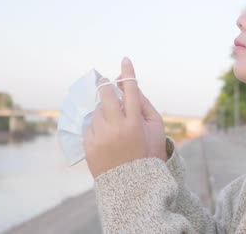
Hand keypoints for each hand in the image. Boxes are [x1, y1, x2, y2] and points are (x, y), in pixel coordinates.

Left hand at [83, 57, 165, 178]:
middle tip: (107, 84)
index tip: (125, 60)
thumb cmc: (149, 153)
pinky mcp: (88, 145)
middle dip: (106, 86)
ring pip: (97, 110)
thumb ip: (145, 105)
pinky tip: (106, 137)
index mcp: (134, 122)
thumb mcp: (156, 129)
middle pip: (105, 94)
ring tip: (114, 125)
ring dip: (104, 111)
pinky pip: (89, 126)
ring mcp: (100, 136)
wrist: (133, 185)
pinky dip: (97, 126)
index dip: (127, 73)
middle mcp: (115, 127)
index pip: (130, 89)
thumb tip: (131, 88)